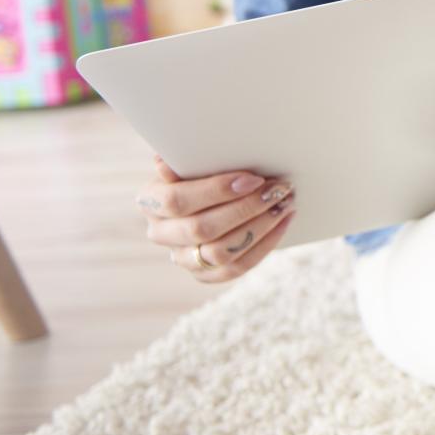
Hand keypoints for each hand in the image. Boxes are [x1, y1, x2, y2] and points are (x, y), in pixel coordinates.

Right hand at [139, 156, 294, 281]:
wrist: (211, 195)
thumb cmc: (202, 170)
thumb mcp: (191, 160)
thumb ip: (183, 161)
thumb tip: (163, 164)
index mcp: (150, 201)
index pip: (176, 200)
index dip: (215, 191)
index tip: (253, 178)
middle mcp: (160, 233)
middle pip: (201, 229)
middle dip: (245, 209)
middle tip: (278, 190)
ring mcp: (182, 258)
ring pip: (219, 253)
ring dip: (259, 228)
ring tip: (284, 204)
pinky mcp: (204, 274)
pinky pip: (235, 269)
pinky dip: (264, 246)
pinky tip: (283, 222)